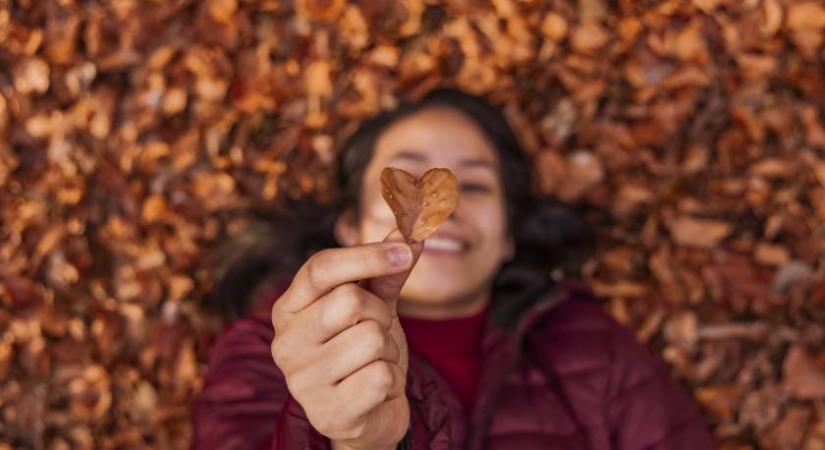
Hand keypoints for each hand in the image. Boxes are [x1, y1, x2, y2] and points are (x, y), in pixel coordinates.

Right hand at [271, 230, 421, 449]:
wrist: (368, 414)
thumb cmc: (364, 352)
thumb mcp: (374, 307)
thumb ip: (386, 272)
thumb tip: (409, 234)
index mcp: (288, 309)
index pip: (320, 268)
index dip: (366, 255)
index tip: (404, 251)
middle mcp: (285, 343)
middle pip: (349, 300)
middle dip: (380, 313)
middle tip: (379, 329)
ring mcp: (302, 381)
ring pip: (371, 339)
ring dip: (387, 350)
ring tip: (374, 362)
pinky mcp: (327, 413)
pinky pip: (380, 377)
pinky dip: (390, 380)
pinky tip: (375, 389)